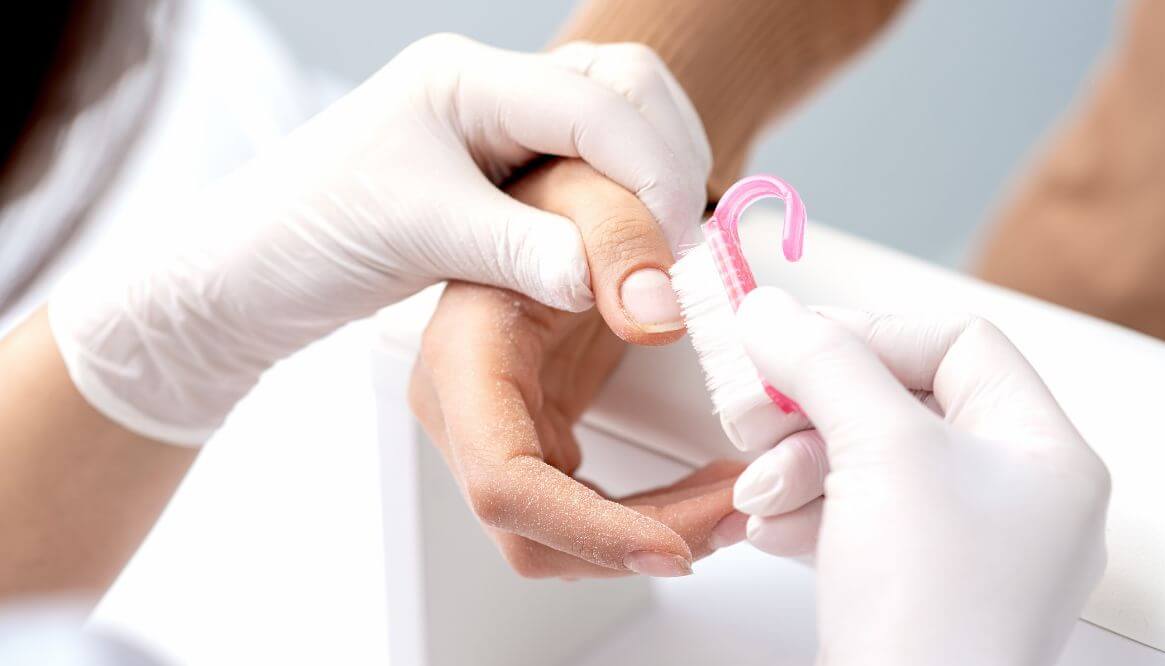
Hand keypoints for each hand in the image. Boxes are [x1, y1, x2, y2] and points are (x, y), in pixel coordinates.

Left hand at [49, 35, 708, 443]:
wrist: (244, 280)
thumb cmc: (304, 237)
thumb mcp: (416, 234)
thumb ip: (520, 249)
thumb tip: (615, 281)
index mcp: (465, 79)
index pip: (594, 100)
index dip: (651, 168)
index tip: (676, 247)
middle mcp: (492, 91)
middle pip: (625, 89)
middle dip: (666, 161)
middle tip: (679, 250)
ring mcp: (501, 131)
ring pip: (620, 126)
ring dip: (654, 180)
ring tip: (662, 251)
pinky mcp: (505, 178)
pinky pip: (594, 171)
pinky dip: (626, 204)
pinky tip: (629, 248)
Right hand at [408, 158, 745, 577]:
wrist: (548, 199)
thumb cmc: (557, 190)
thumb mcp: (593, 189)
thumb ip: (622, 238)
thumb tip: (658, 318)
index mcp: (462, 357)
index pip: (503, 483)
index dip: (586, 530)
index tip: (674, 547)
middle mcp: (463, 411)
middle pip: (532, 532)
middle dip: (638, 544)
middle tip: (738, 516)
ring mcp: (492, 432)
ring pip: (562, 539)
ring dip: (653, 537)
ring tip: (738, 503)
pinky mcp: (531, 439)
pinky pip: (584, 511)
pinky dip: (648, 518)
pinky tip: (706, 492)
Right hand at [735, 288, 1109, 664]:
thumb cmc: (930, 612)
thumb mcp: (881, 450)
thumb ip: (826, 362)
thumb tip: (774, 311)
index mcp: (1044, 453)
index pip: (959, 343)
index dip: (871, 331)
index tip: (795, 342)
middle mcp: (1016, 498)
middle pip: (902, 401)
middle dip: (817, 406)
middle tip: (756, 409)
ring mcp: (965, 549)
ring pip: (868, 459)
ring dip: (798, 461)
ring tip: (760, 488)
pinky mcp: (913, 588)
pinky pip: (855, 517)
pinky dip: (804, 511)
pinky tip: (769, 526)